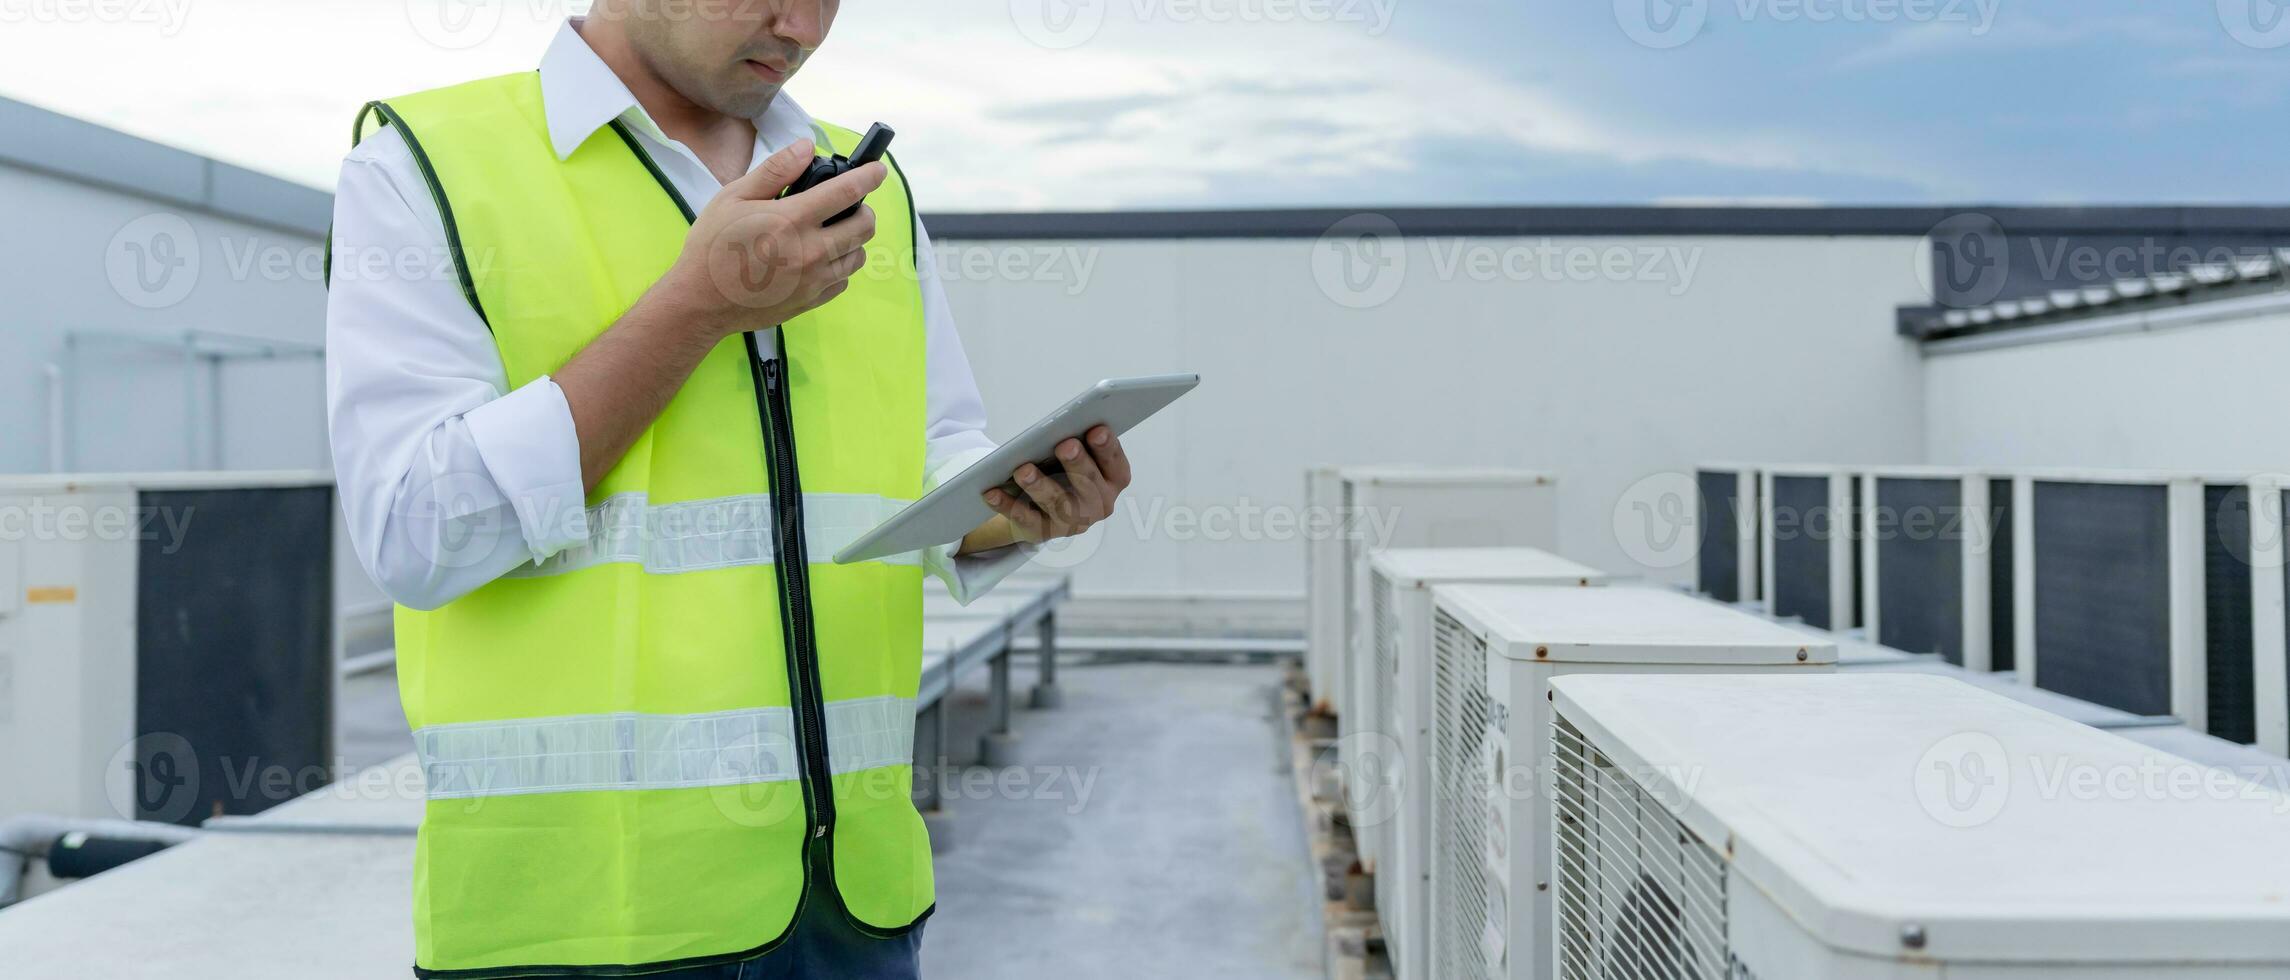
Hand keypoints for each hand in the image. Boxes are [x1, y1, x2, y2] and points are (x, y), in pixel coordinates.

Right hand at [653, 140, 885, 337]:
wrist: (701, 302)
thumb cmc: (713, 246)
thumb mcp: (734, 197)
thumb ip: (775, 170)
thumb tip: (807, 148)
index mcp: (792, 219)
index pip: (847, 191)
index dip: (869, 176)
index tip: (877, 170)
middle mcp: (810, 250)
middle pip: (864, 225)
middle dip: (862, 208)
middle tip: (846, 204)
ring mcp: (814, 279)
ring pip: (858, 254)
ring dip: (852, 238)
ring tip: (831, 231)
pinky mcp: (811, 300)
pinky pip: (843, 279)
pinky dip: (839, 265)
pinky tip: (818, 257)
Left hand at [975, 426, 1131, 547]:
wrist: (1044, 510)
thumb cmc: (1065, 472)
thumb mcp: (1078, 457)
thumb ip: (1079, 443)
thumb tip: (1062, 425)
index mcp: (1112, 481)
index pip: (1115, 465)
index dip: (1108, 448)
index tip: (1097, 430)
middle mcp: (1098, 504)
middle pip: (1089, 483)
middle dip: (1077, 463)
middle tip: (1065, 445)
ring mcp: (1071, 521)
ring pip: (1057, 503)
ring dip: (1040, 485)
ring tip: (1023, 470)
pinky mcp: (1043, 532)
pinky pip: (1024, 518)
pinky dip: (1007, 505)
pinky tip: (992, 492)